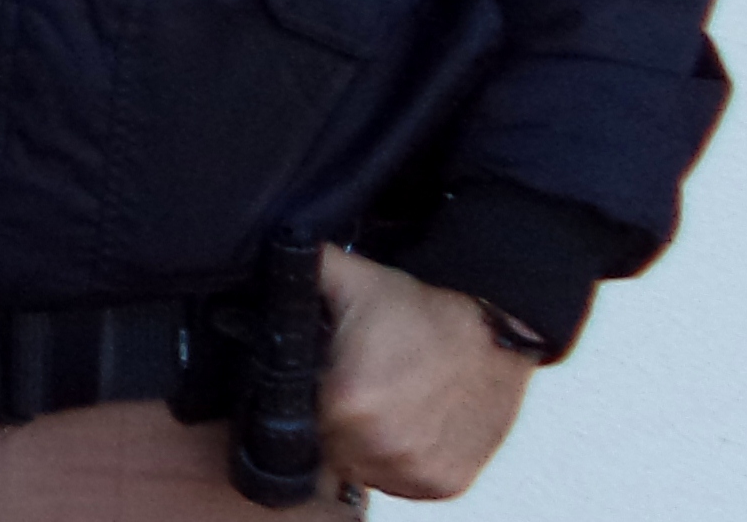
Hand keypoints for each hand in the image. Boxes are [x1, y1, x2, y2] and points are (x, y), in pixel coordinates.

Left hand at [317, 244, 534, 499]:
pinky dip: (401, 460)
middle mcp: (382, 447)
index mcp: (348, 404)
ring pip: (364, 468)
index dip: (305, 400)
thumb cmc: (424, 307)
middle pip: (329, 449)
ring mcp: (417, 471)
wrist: (498, 326)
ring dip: (366, 445)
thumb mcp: (351, 280)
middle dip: (333, 423)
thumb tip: (247, 264)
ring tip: (386, 403)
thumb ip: (295, 276)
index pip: (296, 423)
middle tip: (357, 387)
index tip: (321, 382)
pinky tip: (409, 422)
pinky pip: (403, 482)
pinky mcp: (446, 483)